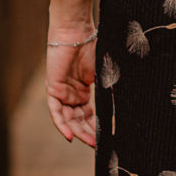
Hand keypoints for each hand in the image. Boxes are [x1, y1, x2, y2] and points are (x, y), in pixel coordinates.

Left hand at [45, 22, 98, 147]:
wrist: (77, 30)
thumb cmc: (91, 45)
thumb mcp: (102, 72)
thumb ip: (107, 89)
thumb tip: (122, 107)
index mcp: (82, 89)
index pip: (88, 114)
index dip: (95, 126)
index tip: (106, 137)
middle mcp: (71, 93)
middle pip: (78, 119)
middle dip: (88, 133)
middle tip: (98, 145)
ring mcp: (62, 92)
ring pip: (68, 118)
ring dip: (78, 132)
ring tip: (90, 143)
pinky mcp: (53, 88)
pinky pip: (56, 111)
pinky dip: (61, 124)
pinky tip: (70, 136)